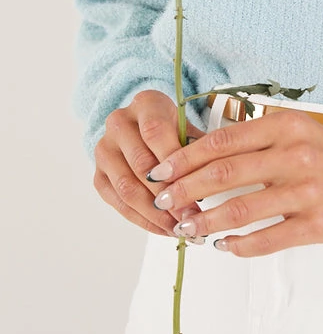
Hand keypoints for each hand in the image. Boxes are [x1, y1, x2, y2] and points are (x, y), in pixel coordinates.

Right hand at [93, 89, 206, 239]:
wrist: (144, 125)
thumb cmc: (173, 128)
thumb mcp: (189, 127)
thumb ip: (199, 149)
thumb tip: (213, 183)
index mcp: (144, 104)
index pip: (156, 134)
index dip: (176, 166)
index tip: (198, 192)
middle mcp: (118, 124)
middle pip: (141, 165)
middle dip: (168, 196)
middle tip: (191, 218)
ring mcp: (104, 150)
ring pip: (127, 188)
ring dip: (154, 214)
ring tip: (179, 229)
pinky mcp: (99, 175)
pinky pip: (118, 203)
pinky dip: (142, 220)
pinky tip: (163, 229)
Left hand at [144, 107, 322, 255]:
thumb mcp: (298, 131)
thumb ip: (256, 139)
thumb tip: (199, 155)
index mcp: (285, 127)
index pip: (221, 142)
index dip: (183, 159)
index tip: (160, 172)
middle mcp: (295, 155)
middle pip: (223, 175)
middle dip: (184, 192)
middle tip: (162, 203)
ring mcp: (307, 192)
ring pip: (240, 210)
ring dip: (205, 222)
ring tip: (186, 229)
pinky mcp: (317, 224)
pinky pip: (267, 239)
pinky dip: (239, 245)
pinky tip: (224, 246)